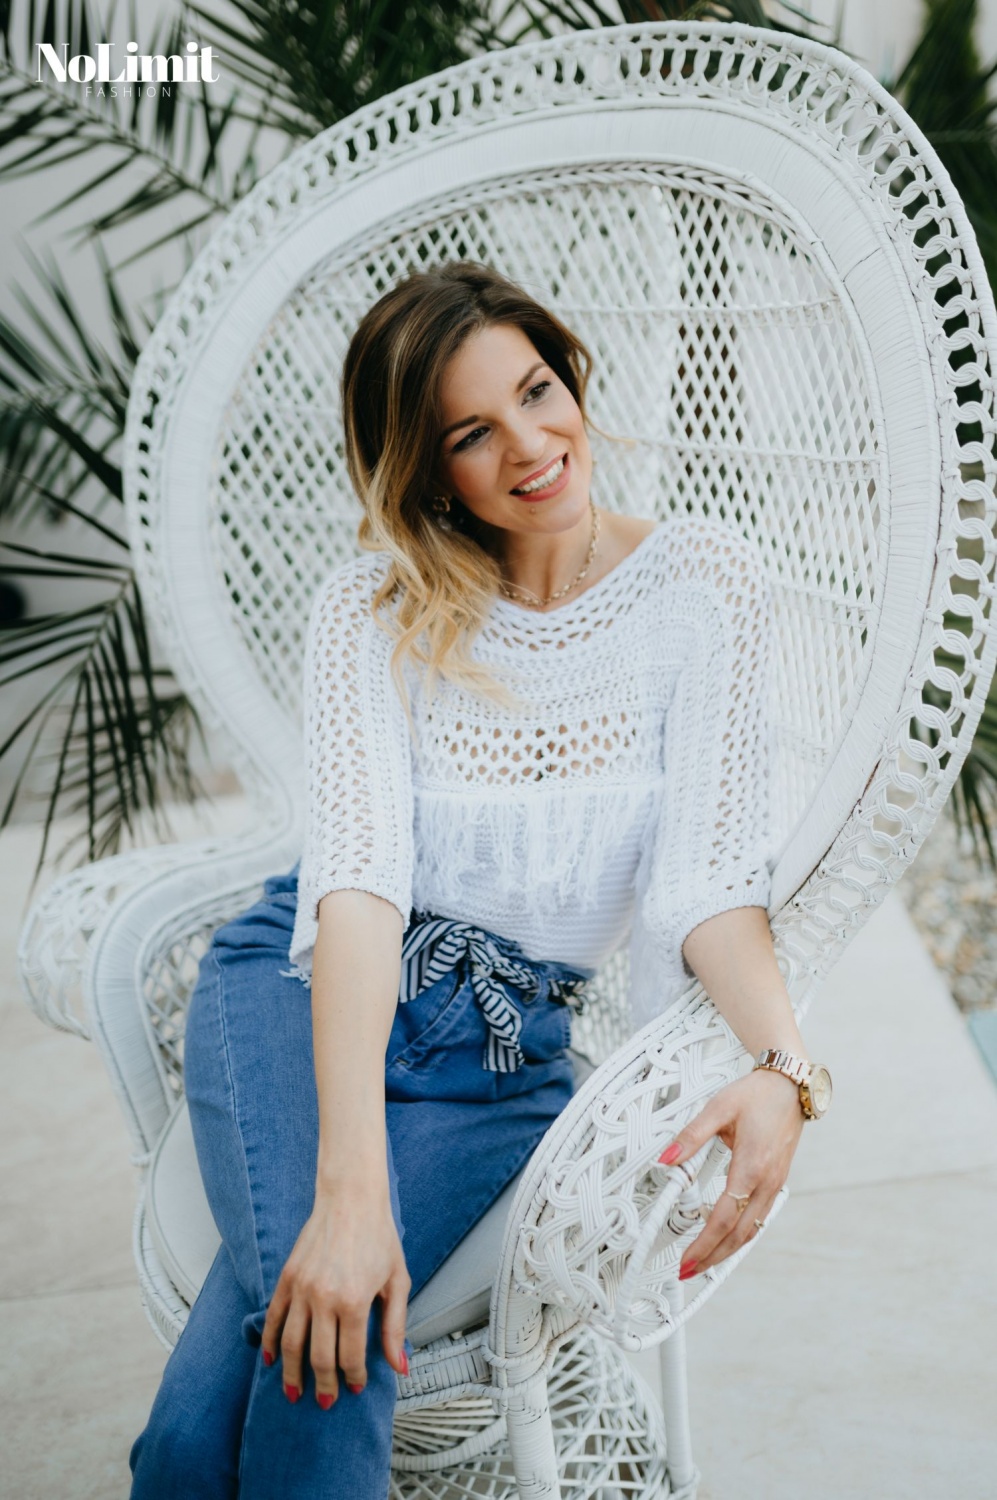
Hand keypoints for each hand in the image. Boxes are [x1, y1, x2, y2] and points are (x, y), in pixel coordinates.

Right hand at [260, 1184, 410, 1406]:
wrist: (351, 1199)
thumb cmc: (379, 1237)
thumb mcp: (398, 1281)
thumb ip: (395, 1327)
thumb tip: (399, 1366)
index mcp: (355, 1302)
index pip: (350, 1356)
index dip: (354, 1377)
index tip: (356, 1387)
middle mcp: (324, 1298)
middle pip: (319, 1357)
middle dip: (323, 1385)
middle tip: (326, 1402)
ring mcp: (302, 1288)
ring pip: (290, 1343)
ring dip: (291, 1373)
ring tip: (294, 1393)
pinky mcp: (287, 1278)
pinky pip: (273, 1317)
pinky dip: (268, 1341)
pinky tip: (269, 1360)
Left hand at [660, 1067, 804, 1278]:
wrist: (792, 1085)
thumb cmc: (757, 1095)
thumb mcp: (718, 1108)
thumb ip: (690, 1136)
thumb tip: (666, 1158)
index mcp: (751, 1166)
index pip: (723, 1218)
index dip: (703, 1244)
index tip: (686, 1260)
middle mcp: (767, 1182)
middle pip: (739, 1234)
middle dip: (713, 1257)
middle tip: (688, 1271)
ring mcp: (775, 1184)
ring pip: (751, 1230)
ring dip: (727, 1250)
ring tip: (704, 1261)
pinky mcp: (777, 1182)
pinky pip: (758, 1217)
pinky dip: (741, 1233)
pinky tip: (726, 1237)